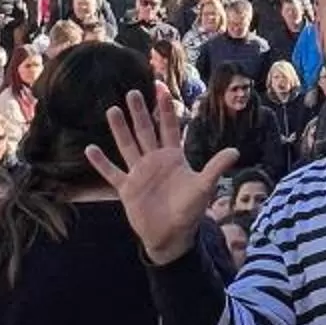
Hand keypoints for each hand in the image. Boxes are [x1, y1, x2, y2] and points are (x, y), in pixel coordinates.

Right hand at [87, 85, 235, 265]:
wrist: (172, 237)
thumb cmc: (189, 211)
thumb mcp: (203, 187)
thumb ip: (215, 168)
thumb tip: (235, 151)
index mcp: (173, 157)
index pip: (168, 127)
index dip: (165, 108)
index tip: (160, 87)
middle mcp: (154, 161)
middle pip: (145, 131)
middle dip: (140, 112)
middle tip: (133, 92)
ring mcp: (139, 173)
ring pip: (127, 146)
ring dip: (120, 129)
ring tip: (112, 110)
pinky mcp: (127, 189)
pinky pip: (112, 173)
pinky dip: (101, 163)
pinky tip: (90, 149)